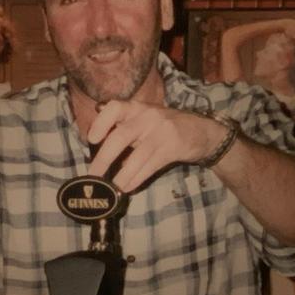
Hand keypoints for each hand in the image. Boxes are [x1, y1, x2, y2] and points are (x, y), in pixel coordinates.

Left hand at [87, 101, 230, 192]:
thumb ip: (124, 127)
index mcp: (137, 108)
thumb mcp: (145, 118)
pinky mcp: (173, 148)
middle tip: (93, 175)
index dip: (101, 123)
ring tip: (111, 187)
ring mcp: (162, 132)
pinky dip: (137, 178)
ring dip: (121, 174)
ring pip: (137, 156)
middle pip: (121, 136)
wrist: (202, 131)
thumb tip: (99, 149)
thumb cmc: (166, 126)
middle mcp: (148, 116)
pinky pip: (150, 166)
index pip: (114, 108)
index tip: (92, 139)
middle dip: (104, 158)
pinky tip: (127, 186)